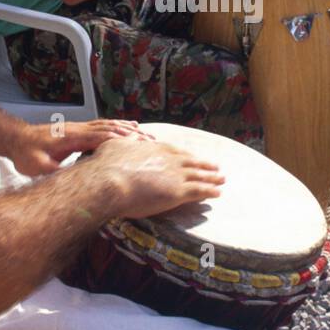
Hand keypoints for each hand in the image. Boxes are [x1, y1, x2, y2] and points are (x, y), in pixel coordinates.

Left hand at [10, 118, 145, 176]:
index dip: (122, 140)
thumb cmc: (27, 154)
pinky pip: (103, 126)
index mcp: (73, 137)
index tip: (140, 145)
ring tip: (148, 135)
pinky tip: (129, 127)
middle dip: (133, 135)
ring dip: (129, 129)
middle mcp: (80, 129)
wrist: (17, 139)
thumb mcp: (37, 167)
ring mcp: (80, 127)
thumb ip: (56, 171)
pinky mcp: (79, 130)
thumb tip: (72, 178)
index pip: (102, 136)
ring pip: (109, 125)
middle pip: (111, 128)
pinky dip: (119, 126)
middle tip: (153, 142)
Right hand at [91, 136, 224, 219]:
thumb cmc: (107, 165)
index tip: (194, 157)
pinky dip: (210, 192)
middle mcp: (169, 160)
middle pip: (192, 162)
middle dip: (206, 165)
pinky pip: (199, 191)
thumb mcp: (117, 144)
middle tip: (216, 167)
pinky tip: (218, 193)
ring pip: (199, 176)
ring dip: (212, 178)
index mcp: (156, 149)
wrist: (108, 181)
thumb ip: (128, 141)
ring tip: (222, 179)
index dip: (187, 155)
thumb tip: (132, 135)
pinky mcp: (177, 192)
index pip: (176, 152)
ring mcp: (175, 176)